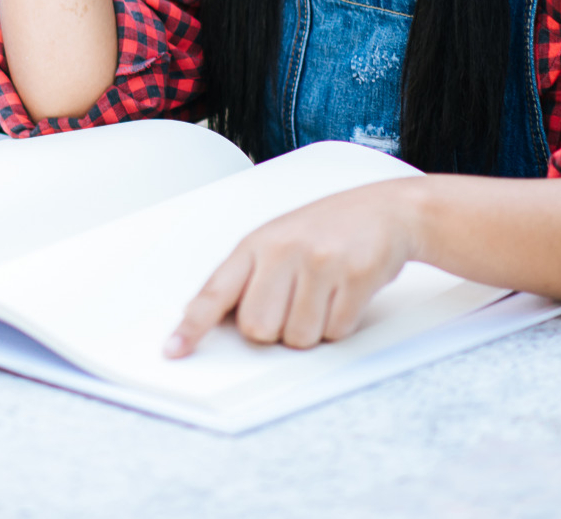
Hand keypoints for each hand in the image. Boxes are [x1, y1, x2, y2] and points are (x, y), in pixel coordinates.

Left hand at [165, 179, 421, 356]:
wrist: (387, 210)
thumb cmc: (327, 229)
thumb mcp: (278, 240)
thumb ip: (249, 276)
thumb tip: (219, 322)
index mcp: (256, 243)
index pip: (215, 290)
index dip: (193, 325)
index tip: (173, 350)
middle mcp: (283, 251)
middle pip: (257, 329)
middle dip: (275, 330)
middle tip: (294, 303)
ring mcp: (320, 262)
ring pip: (299, 338)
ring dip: (313, 328)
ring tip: (324, 294)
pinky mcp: (355, 276)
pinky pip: (336, 331)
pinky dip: (341, 323)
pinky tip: (345, 293)